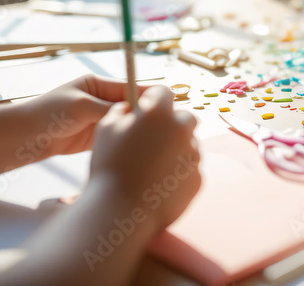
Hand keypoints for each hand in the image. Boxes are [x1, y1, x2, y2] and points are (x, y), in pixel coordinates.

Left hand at [18, 74, 156, 159]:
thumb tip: (139, 113)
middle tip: (165, 128)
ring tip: (156, 141)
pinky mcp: (98, 138)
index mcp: (99, 85)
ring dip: (138, 131)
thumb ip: (111, 110)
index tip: (168, 107)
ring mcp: (101, 120)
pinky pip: (119, 138)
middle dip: (147, 116)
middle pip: (133, 106)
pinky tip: (140, 149)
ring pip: (128, 124)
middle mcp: (103, 100)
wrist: (23, 138)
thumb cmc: (49, 114)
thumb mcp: (82, 107)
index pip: (133, 87)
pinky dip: (128, 143)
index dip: (150, 97)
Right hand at [89, 85, 200, 230]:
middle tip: (151, 140)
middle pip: (184, 117)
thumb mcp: (105, 131)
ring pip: (189, 145)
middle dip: (171, 125)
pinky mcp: (198, 178)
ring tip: (150, 168)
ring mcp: (193, 154)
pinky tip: (158, 185)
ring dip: (175, 150)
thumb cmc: (108, 168)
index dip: (154, 100)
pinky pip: (190, 169)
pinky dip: (178, 174)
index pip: (164, 92)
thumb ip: (119, 112)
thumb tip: (129, 107)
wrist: (121, 212)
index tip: (147, 109)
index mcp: (158, 113)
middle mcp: (181, 129)